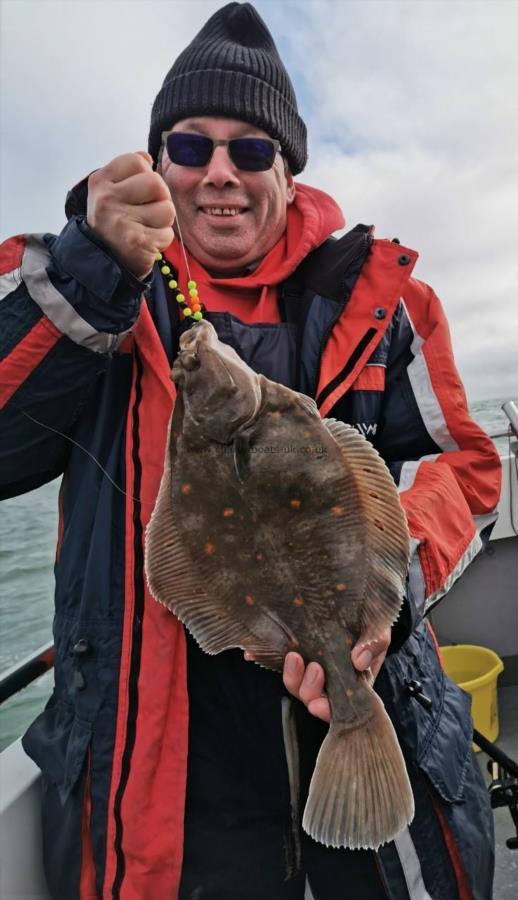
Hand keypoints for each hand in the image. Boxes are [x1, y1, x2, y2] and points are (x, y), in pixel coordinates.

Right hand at [86, 152, 174, 279]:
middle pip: (156, 183)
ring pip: (167, 209)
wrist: (103, 260)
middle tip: (148, 209)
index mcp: (101, 181)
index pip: (137, 160)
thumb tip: (147, 157)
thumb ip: (129, 170)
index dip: (146, 174)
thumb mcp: (111, 190)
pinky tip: (147, 241)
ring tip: (146, 226)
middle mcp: (107, 200)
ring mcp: (121, 222)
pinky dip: (162, 239)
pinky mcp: (137, 243)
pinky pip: (167, 234)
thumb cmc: (114, 220)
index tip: (138, 190)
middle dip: (160, 197)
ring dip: (163, 220)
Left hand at [280, 629, 390, 723]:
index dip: (327, 711)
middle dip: (310, 691)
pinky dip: (288, 666)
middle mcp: (334, 684)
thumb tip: (359, 661)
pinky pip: (291, 670)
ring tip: (295, 658)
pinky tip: (288, 653)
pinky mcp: (302, 657)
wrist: (356, 603)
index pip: (340, 708)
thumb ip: (374, 644)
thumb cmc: (371, 624)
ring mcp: (316, 671)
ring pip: (299, 688)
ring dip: (295, 677)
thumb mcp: (378, 632)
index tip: (317, 706)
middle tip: (316, 669)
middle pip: (315, 700)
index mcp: (356, 685)